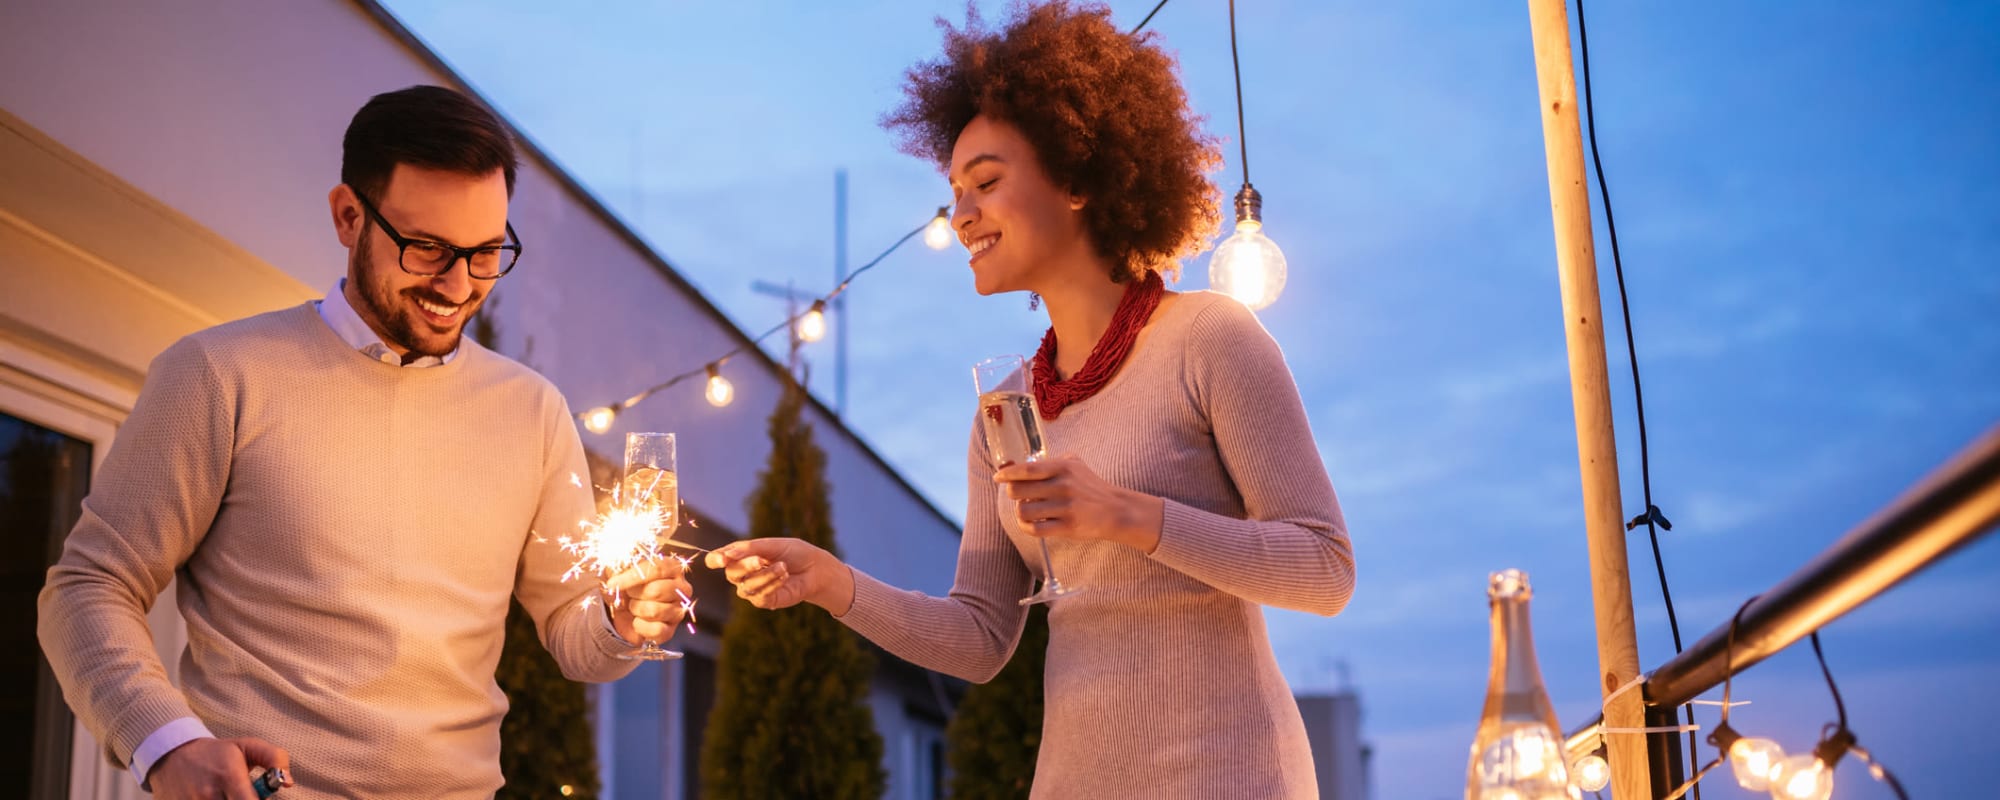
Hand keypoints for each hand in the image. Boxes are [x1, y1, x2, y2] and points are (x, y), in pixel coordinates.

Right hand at [148, 736, 290, 799]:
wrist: (172, 755)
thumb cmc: (217, 753)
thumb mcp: (247, 746)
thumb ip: (274, 758)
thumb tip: (288, 783)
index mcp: (228, 776)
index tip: (259, 799)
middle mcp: (208, 794)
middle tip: (243, 796)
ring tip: (228, 796)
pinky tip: (215, 799)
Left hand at [603, 557, 694, 644]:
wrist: (622, 610)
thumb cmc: (626, 585)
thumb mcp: (619, 570)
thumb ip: (619, 566)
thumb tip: (616, 574)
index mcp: (672, 567)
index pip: (656, 569)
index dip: (632, 577)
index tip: (612, 583)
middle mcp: (681, 588)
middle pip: (656, 591)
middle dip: (634, 594)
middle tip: (629, 594)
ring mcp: (678, 610)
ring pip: (653, 611)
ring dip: (636, 609)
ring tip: (635, 606)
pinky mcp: (671, 630)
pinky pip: (656, 630)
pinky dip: (639, 626)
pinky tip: (638, 620)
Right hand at [703, 538, 851, 613]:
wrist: (816, 568)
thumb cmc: (794, 553)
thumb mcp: (771, 545)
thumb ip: (749, 548)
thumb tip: (726, 555)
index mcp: (741, 556)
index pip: (717, 559)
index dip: (715, 560)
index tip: (722, 559)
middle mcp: (742, 574)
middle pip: (730, 573)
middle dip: (746, 565)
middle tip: (762, 559)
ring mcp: (752, 589)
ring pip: (746, 586)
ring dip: (765, 575)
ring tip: (783, 567)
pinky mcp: (764, 601)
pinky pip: (759, 596)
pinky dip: (772, 584)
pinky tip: (785, 577)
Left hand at [994, 454, 1163, 551]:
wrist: (1115, 510)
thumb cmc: (1091, 486)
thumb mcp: (1074, 465)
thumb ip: (1049, 462)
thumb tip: (1017, 464)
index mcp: (1063, 468)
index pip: (1026, 469)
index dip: (1007, 474)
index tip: (997, 477)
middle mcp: (1063, 486)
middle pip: (1018, 491)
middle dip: (1013, 494)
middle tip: (1019, 495)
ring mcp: (1065, 508)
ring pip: (1023, 511)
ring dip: (1020, 512)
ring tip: (1028, 510)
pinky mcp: (1067, 527)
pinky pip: (1034, 529)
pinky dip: (1026, 527)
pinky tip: (1030, 523)